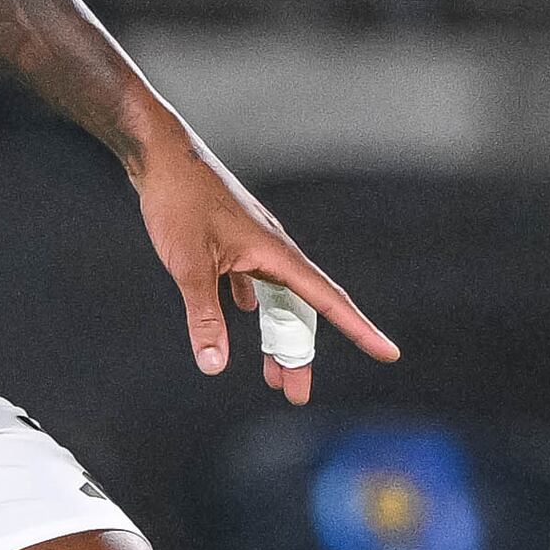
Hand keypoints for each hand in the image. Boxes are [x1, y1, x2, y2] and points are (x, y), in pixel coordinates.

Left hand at [138, 124, 393, 402]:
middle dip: (298, 354)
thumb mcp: (190, 266)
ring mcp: (251, 244)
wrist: (159, 154)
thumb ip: (204, 317)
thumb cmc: (178, 203)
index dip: (359, 329)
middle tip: (296, 395)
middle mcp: (272, 250)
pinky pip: (251, 280)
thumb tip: (214, 366)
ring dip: (273, 335)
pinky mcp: (229, 239)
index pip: (328, 300)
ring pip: (274, 299)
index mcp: (276, 254)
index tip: (389, 353)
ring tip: (271, 374)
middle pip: (298, 311)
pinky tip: (242, 313)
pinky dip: (249, 303)